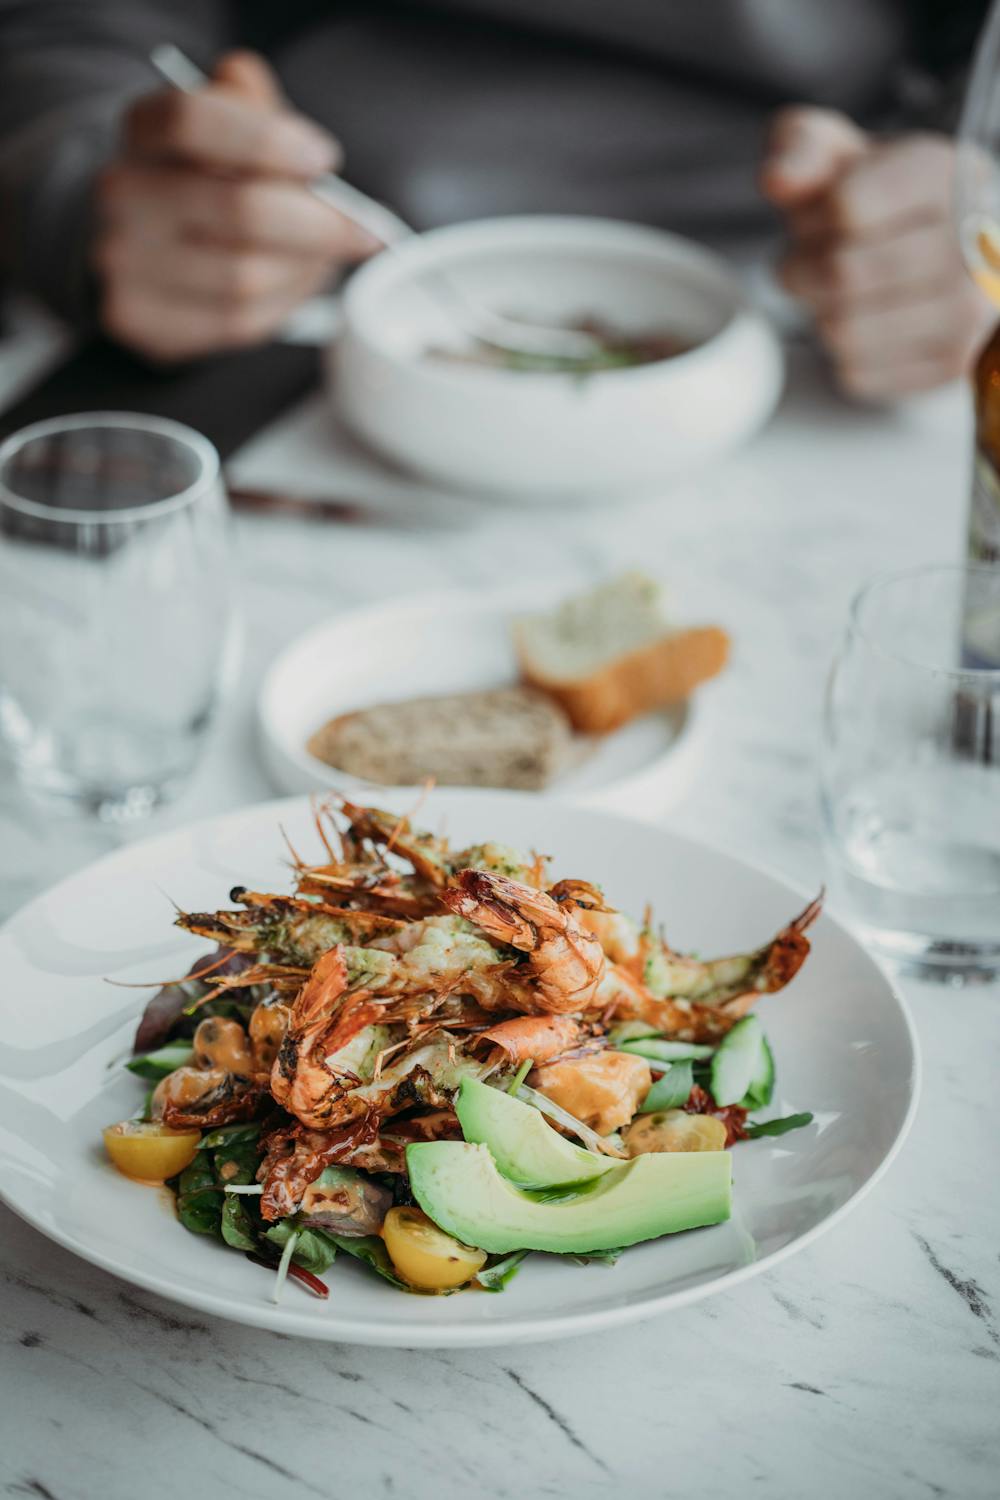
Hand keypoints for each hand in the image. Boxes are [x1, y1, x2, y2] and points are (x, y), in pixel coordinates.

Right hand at [93, 51, 378, 360]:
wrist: (137, 240)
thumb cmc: (199, 180)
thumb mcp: (224, 125)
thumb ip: (248, 104)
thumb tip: (274, 112)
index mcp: (141, 130)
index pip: (193, 121)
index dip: (268, 141)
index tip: (324, 160)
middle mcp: (121, 194)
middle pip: (239, 210)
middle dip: (319, 224)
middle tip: (362, 229)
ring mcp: (124, 262)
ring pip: (248, 276)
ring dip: (306, 269)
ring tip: (324, 257)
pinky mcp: (141, 319)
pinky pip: (238, 321)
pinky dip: (283, 304)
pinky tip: (293, 285)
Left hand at [760, 106, 993, 399]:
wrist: (931, 244)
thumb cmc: (876, 199)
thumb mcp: (836, 153)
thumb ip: (800, 147)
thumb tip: (776, 180)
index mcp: (944, 172)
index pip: (846, 208)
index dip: (812, 217)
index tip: (826, 215)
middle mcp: (972, 240)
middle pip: (841, 273)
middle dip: (806, 269)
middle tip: (817, 260)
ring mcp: (969, 309)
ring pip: (843, 331)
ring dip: (822, 315)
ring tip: (844, 291)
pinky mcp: (950, 364)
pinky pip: (856, 374)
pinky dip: (844, 353)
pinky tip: (868, 322)